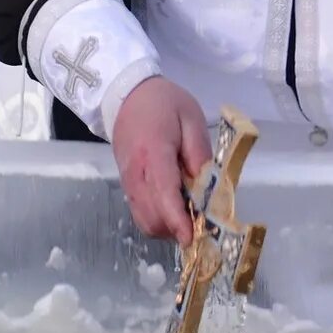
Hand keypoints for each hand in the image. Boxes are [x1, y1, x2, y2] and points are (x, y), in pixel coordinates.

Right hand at [111, 76, 211, 243]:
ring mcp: (127, 182)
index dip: (178, 219)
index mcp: (153, 153)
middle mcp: (135, 173)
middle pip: (152, 216)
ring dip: (167, 227)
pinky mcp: (126, 185)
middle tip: (201, 221)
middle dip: (176, 227)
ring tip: (189, 215)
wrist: (127, 95)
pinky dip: (158, 220)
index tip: (191, 237)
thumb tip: (207, 187)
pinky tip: (174, 209)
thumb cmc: (164, 104)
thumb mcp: (191, 118)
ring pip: (144, 220)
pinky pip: (140, 213)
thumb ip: (199, 153)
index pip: (164, 194)